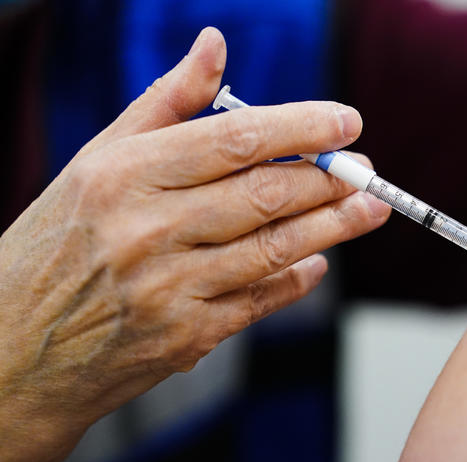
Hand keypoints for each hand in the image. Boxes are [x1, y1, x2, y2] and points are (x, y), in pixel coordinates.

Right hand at [0, 27, 389, 461]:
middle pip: (265, 194)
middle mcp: (146, 229)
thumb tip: (215, 45)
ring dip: (332, 228)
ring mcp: (167, 288)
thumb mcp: (96, 161)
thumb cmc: (59, 243)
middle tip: (367, 171)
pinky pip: (258, 302)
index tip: (347, 121)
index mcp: (124, 173)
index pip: (236, 138)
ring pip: (273, 249)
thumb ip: (164, 103)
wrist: (14, 348)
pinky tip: (317, 263)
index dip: (302, 127)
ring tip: (369, 210)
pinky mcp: (183, 337)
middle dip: (329, 180)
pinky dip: (296, 280)